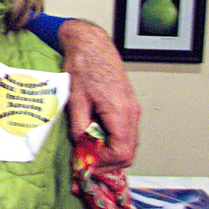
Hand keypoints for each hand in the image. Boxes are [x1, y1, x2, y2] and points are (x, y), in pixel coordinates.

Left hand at [58, 19, 140, 171]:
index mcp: (120, 111)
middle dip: (107, 162)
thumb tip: (82, 147)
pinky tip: (95, 138)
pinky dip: (113, 141)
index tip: (86, 163)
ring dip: (110, 153)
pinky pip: (125, 132)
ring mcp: (133, 109)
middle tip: (86, 164)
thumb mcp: (75, 99)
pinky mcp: (129, 106)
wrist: (92, 45)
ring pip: (128, 144)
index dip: (104, 162)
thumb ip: (79, 126)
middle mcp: (132, 112)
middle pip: (128, 152)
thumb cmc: (84, 66)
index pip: (121, 151)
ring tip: (88, 152)